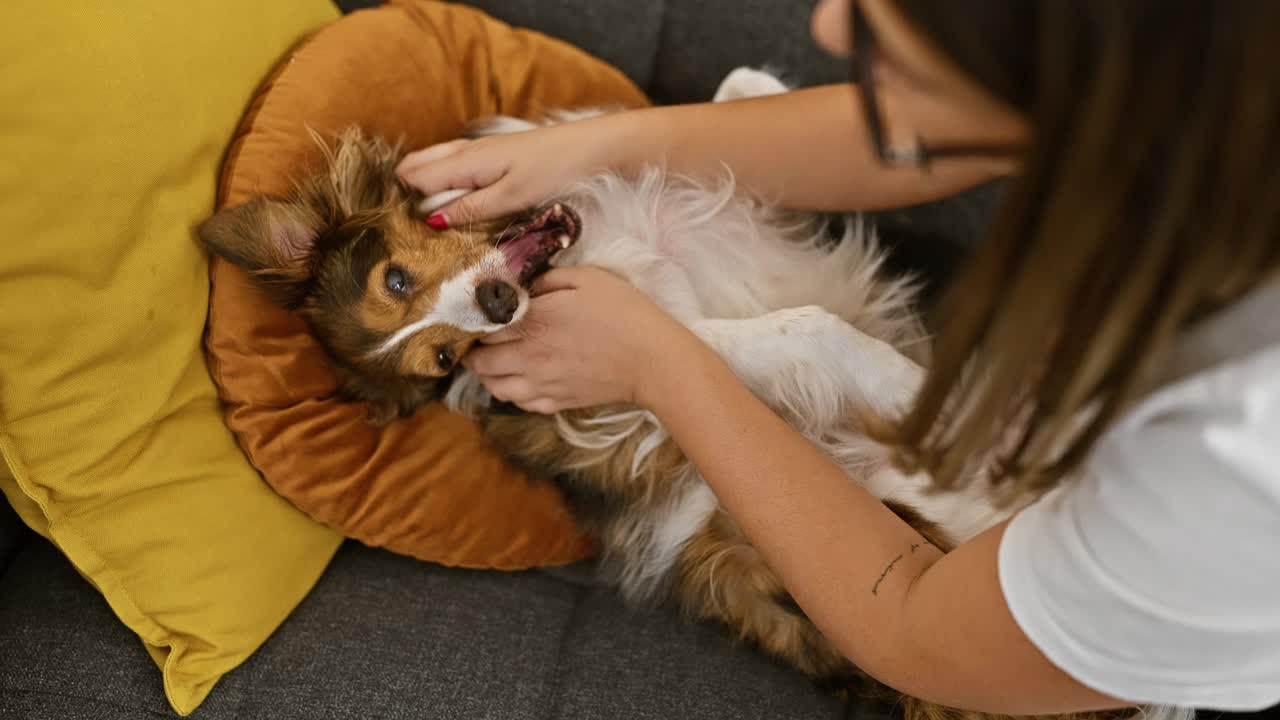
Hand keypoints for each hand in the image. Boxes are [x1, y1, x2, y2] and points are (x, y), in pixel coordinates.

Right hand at [396, 111, 650, 225]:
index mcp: (465, 162)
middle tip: (390, 225)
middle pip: (417, 167)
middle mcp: (465, 152)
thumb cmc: (555, 170)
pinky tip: (443, 197)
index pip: (413, 179)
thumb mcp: (512, 197)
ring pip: (433, 163)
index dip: (395, 201)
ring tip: (407, 215)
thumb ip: (472, 209)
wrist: (593, 147)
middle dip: (399, 190)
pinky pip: (452, 165)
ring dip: (418, 184)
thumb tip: (430, 221)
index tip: (384, 228)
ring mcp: (479, 151)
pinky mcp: (494, 155)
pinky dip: (438, 179)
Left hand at [462, 267, 693, 413]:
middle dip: (475, 350)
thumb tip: (524, 288)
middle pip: (480, 363)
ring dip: (488, 374)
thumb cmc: (623, 313)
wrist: (653, 360)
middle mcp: (527, 358)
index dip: (475, 320)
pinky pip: (519, 403)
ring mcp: (540, 385)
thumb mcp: (586, 278)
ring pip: (494, 387)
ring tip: (497, 360)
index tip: (477, 314)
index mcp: (532, 323)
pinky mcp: (556, 404)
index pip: (482, 326)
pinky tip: (521, 379)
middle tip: (482, 338)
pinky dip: (511, 392)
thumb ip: (547, 280)